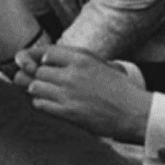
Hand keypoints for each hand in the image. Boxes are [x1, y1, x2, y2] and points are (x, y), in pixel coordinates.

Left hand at [14, 44, 150, 141]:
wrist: (133, 112)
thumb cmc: (121, 89)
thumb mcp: (102, 64)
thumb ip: (79, 60)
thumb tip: (54, 57)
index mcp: (82, 59)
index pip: (47, 52)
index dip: (38, 57)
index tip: (35, 61)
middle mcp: (72, 74)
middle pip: (38, 70)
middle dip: (33, 74)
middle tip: (31, 77)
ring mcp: (68, 94)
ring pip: (35, 86)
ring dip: (35, 88)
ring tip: (40, 90)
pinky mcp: (67, 112)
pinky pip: (41, 104)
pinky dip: (40, 102)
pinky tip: (47, 102)